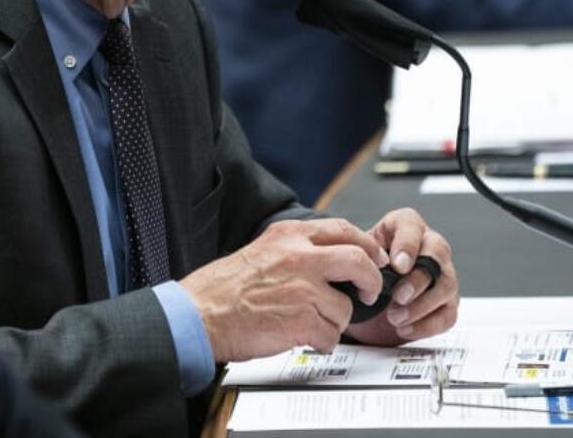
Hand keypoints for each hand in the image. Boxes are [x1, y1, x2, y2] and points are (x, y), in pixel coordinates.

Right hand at [180, 218, 387, 361]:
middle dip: (371, 280)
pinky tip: (303, 338)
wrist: (199, 314)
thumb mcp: (261, 251)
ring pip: (345, 307)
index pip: (343, 230)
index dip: (367, 246)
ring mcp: (302, 288)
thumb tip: (328, 258)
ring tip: (311, 325)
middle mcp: (298, 257)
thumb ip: (294, 250)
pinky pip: (331, 335)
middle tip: (367, 292)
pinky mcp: (302, 320)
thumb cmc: (222, 289)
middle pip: (359, 261)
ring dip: (334, 322)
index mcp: (287, 235)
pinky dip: (321, 342)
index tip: (373, 257)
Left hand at [345, 207, 458, 345]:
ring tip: (395, 317)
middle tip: (398, 296)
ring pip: (446, 286)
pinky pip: (447, 314)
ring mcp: (443, 274)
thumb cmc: (364, 266)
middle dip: (417, 279)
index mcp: (405, 226)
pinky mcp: (446, 302)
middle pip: (437, 255)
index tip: (397, 265)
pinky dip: (426, 325)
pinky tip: (404, 329)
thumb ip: (362, 253)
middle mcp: (430, 246)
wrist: (365, 293)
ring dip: (421, 306)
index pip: (412, 227)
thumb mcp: (358, 253)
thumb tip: (364, 265)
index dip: (407, 246)